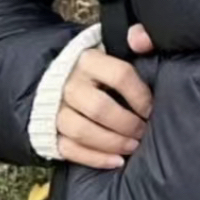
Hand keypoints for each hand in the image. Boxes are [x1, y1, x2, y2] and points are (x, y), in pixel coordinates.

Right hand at [56, 22, 155, 170]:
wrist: (54, 79)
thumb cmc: (96, 69)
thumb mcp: (112, 49)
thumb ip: (135, 39)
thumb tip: (141, 39)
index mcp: (87, 60)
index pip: (119, 75)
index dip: (140, 95)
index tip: (150, 109)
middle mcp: (69, 84)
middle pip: (100, 108)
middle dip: (127, 124)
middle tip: (143, 131)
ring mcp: (56, 109)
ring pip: (83, 131)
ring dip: (113, 143)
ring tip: (132, 146)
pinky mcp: (49, 130)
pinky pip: (70, 149)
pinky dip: (95, 158)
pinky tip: (116, 161)